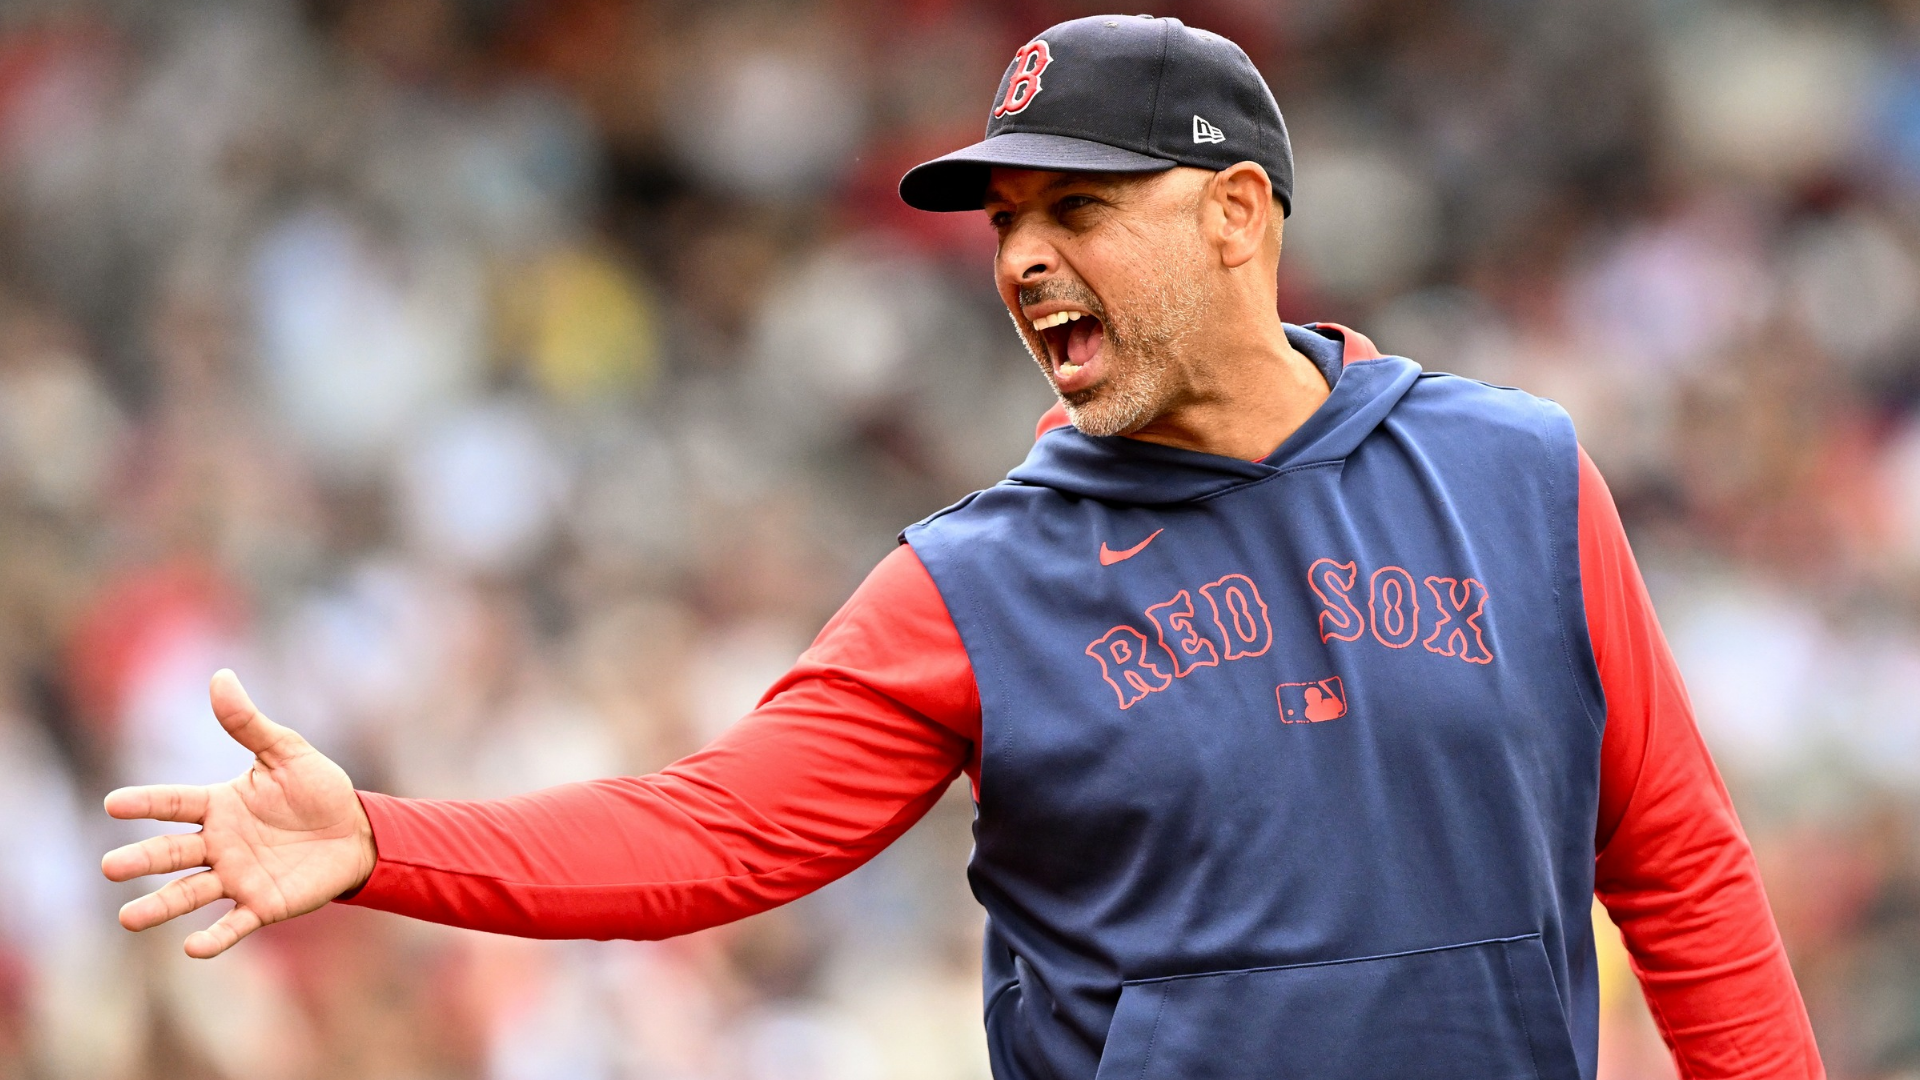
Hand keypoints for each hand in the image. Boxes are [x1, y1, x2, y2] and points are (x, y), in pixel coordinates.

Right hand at [101, 669, 376, 957]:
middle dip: (140, 861)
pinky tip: (193, 948)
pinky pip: (233, 924)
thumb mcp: (287, 752)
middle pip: (170, 853)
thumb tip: (220, 677)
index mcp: (219, 805)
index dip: (145, 803)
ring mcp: (236, 877)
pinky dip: (213, 937)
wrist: (358, 831)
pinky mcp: (261, 904)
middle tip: (110, 867)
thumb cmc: (318, 790)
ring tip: (128, 918)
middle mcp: (219, 844)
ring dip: (159, 907)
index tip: (112, 804)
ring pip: (189, 893)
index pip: (173, 803)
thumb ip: (249, 723)